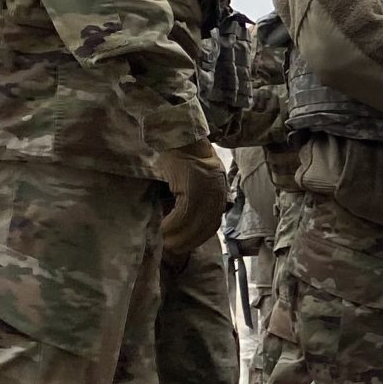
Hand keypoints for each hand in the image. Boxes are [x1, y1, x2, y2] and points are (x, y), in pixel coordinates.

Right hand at [160, 141, 229, 260]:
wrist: (178, 134)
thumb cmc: (181, 154)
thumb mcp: (195, 177)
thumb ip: (196, 197)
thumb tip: (184, 223)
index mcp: (219, 189)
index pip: (213, 223)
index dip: (198, 238)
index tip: (185, 246)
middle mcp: (217, 191)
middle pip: (206, 226)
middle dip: (188, 241)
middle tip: (172, 249)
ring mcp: (207, 189)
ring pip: (195, 223)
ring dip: (179, 236)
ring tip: (165, 242)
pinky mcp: (193, 186)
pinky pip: (184, 213)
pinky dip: (172, 225)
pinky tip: (163, 229)